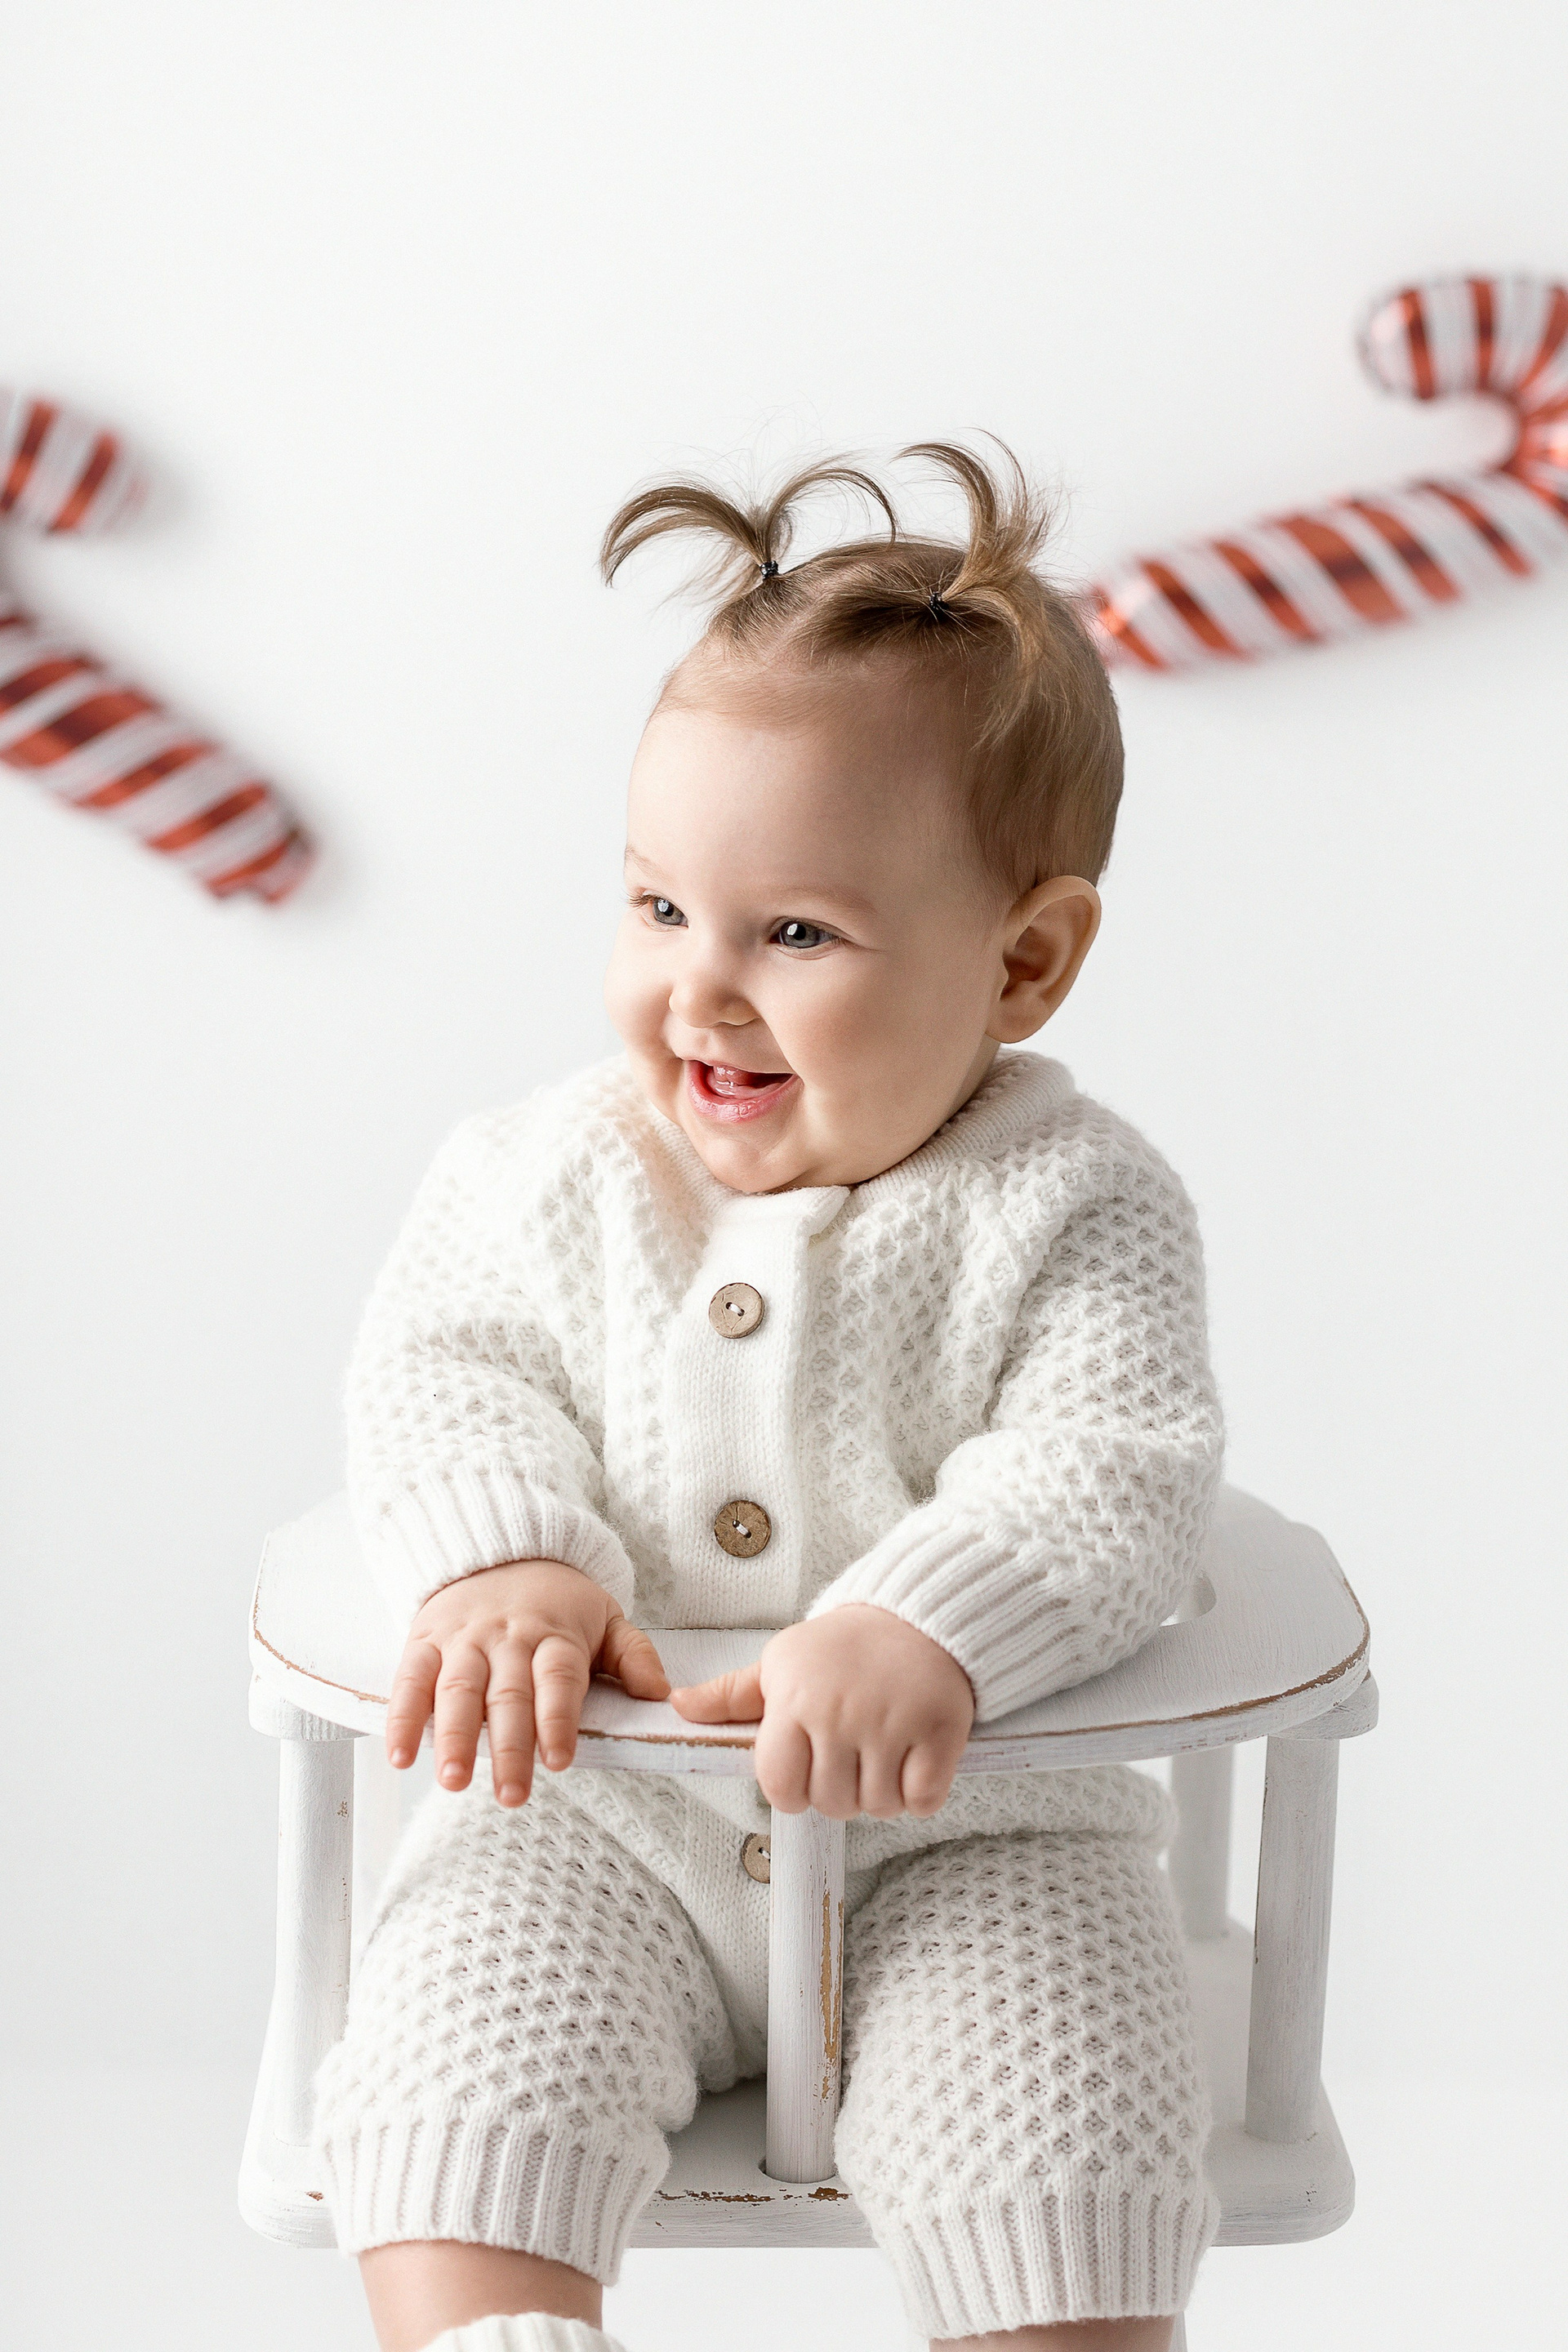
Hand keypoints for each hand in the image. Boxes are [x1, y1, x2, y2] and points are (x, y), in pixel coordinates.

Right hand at [386, 1560, 668, 1806]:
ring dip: (455, 1738)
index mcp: (555, 1634)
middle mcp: (508, 1637)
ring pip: (458, 1689)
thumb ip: (633, 1655)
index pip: (559, 1678)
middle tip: (512, 1795)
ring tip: (455, 1780)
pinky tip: (402, 1754)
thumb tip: (660, 1695)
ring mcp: (464, 1639)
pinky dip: (403, 1717)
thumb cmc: (557, 1601)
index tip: (559, 1760)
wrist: (500, 1549)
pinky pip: (410, 1679)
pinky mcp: (425, 1640)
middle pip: (508, 1693)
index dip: (558, 1718)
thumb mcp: (605, 1616)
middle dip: (510, 1747)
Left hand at [670, 1605, 973, 1818]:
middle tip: (853, 1754)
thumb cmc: (844, 1645)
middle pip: (831, 1804)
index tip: (808, 1769)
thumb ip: (730, 1695)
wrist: (920, 1614)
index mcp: (795, 1701)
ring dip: (882, 1793)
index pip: (779, 1787)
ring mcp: (892, 1725)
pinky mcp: (940, 1733)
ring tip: (884, 1752)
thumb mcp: (781, 1661)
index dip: (793, 1790)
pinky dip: (921, 1792)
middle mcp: (840, 1715)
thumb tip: (677, 1706)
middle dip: (841, 1791)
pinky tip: (915, 1759)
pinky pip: (922, 1801)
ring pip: (877, 1807)